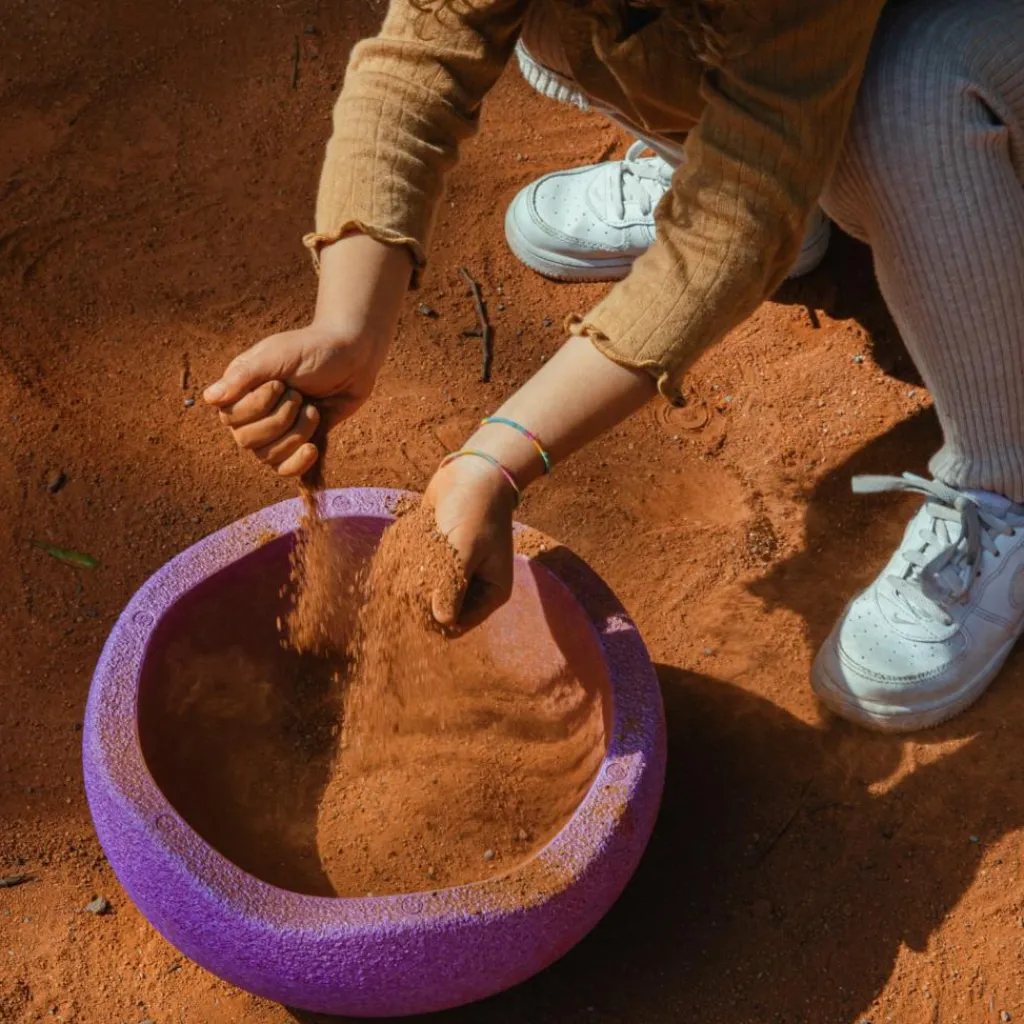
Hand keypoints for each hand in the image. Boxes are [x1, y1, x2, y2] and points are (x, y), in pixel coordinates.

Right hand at [203, 233, 412, 475]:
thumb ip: (244, 376)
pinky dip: (298, 463)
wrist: (353, 358)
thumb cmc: (312, 350)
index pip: (230, 417)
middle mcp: (252, 413)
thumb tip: (209, 399)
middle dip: (280, 420)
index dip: (257, 407)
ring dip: (296, 433)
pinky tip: (312, 449)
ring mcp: (274, 430)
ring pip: (268, 456)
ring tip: (313, 410)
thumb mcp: (276, 356)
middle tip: (300, 397)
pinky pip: (285, 469)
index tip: (280, 384)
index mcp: (240, 389)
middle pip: (247, 441)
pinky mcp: (297, 443)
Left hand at [425, 455, 516, 631]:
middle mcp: (473, 588)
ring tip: (412, 554)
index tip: (415, 602)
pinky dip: (405, 567)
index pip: (459, 625)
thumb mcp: (465, 547)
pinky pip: (416, 576)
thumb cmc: (475, 509)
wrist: (472, 473)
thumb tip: (441, 622)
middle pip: (438, 614)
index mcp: (491, 593)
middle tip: (411, 573)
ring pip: (423, 597)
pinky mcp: (437, 560)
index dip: (434, 621)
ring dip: (410, 583)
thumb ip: (453, 585)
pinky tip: (408, 546)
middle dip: (419, 600)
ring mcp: (454, 574)